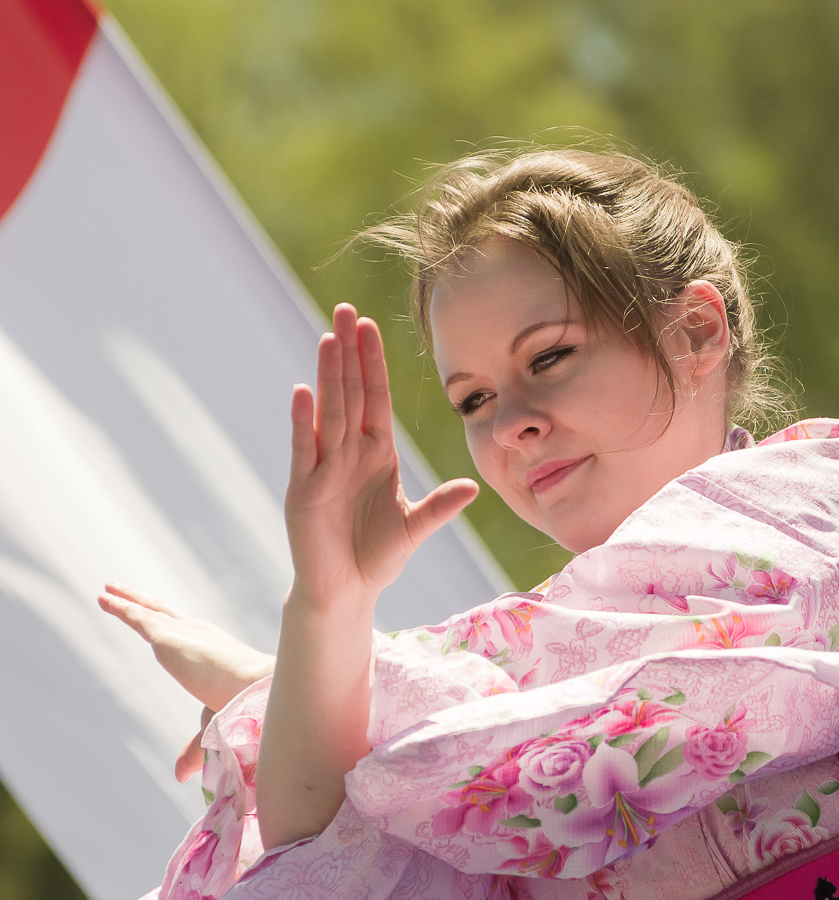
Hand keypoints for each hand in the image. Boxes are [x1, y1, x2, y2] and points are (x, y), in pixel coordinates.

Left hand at [98, 585, 274, 779]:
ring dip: (127, 599)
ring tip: (109, 591)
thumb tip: (178, 776)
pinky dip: (119, 607)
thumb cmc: (246, 709)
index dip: (170, 623)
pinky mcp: (166, 639)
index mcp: (213, 649)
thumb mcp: (212, 726)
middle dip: (146, 602)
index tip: (158, 617)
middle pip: (165, 613)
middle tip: (126, 593)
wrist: (257, 691)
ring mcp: (182, 634)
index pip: (186, 631)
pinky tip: (104, 599)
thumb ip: (193, 748)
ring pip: (149, 611)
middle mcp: (198, 634)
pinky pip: (136, 617)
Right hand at [286, 303, 476, 611]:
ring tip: (328, 337)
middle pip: (349, 393)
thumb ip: (440, 507)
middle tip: (344, 309)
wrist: (346, 590)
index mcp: (377, 454)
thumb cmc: (377, 556)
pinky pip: (306, 450)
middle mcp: (349, 453)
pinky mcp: (305, 490)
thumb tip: (473, 487)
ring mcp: (324, 468)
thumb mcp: (414, 528)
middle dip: (347, 352)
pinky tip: (304, 392)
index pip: (375, 398)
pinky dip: (305, 422)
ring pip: (329, 412)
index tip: (370, 325)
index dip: (373, 362)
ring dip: (328, 376)